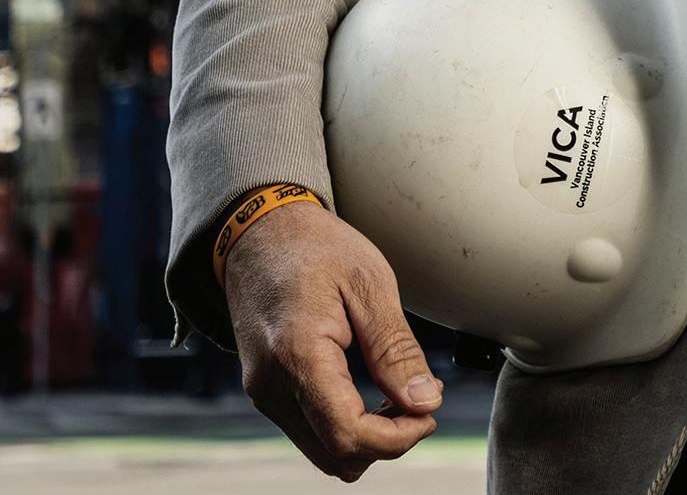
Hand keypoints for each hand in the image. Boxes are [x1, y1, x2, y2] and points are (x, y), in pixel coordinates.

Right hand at [224, 199, 444, 478]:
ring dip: (366, 436)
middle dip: (386, 441)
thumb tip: (425, 402)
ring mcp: (263, 391)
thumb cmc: (313, 246)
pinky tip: (368, 390)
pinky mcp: (265, 390)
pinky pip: (309, 431)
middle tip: (419, 399)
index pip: (348, 435)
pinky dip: (344, 425)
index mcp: (296, 354)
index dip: (398, 437)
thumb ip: (396, 349)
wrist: (257, 230)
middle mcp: (271, 384)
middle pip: (335, 456)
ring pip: (322, 452)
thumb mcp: (369, 283)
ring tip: (395, 391)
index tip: (429, 410)